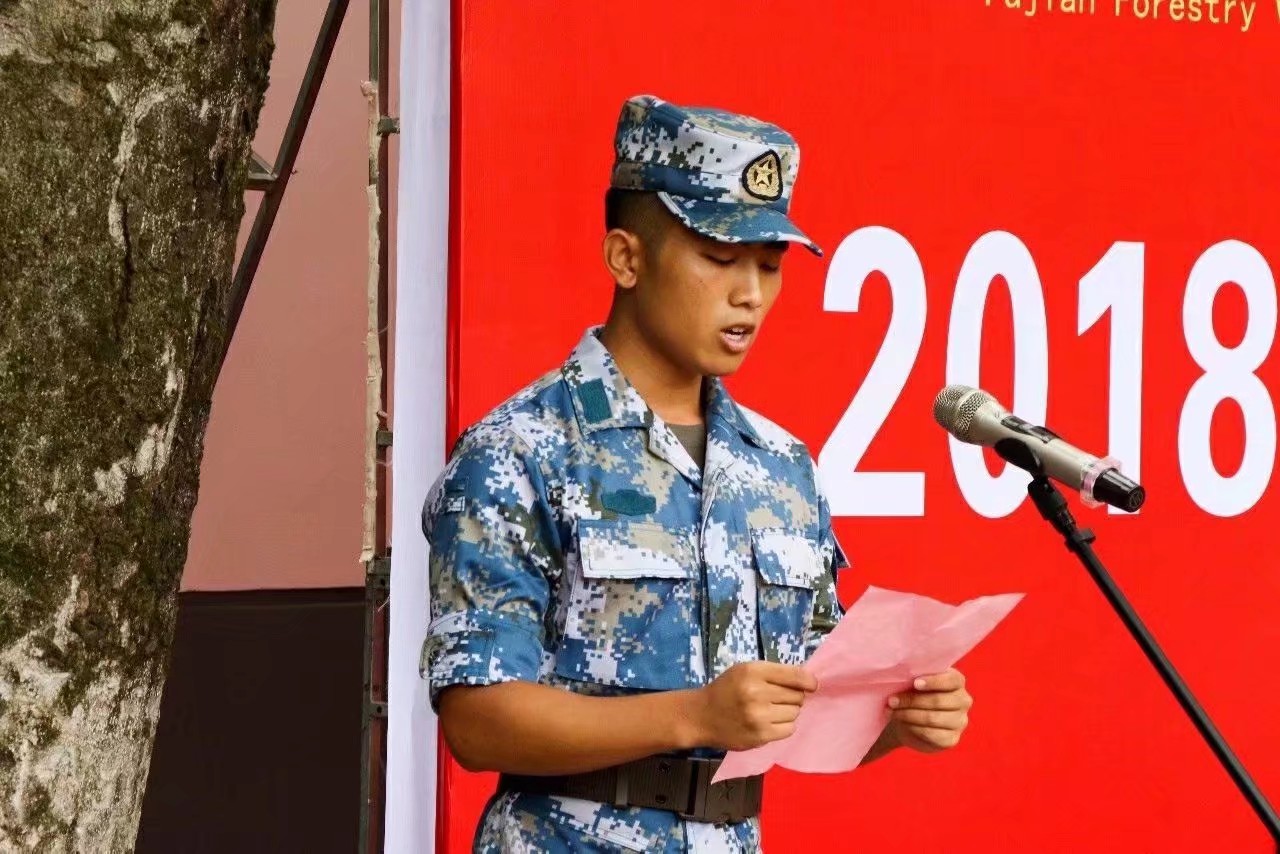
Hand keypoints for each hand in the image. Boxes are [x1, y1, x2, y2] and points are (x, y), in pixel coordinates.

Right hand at [689, 661, 817, 751]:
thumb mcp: (744, 670)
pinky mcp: (760, 736)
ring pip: (795, 713)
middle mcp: (757, 693)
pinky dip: (784, 726)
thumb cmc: (726, 689)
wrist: (702, 716)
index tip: (812, 685)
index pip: (795, 675)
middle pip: (798, 696)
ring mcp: (759, 716)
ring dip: (788, 711)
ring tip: (771, 710)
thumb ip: (774, 673)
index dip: (809, 681)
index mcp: (753, 671)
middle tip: (777, 698)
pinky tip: (770, 722)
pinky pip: (789, 729)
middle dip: (793, 696)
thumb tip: (808, 682)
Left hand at [886, 668, 971, 753]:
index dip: (933, 682)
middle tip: (891, 700)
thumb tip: (904, 678)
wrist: (909, 720)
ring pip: (932, 718)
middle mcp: (963, 701)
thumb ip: (915, 678)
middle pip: (937, 701)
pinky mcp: (951, 739)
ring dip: (908, 714)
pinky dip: (913, 727)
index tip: (915, 683)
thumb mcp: (915, 682)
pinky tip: (902, 723)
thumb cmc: (913, 694)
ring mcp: (960, 721)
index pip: (951, 680)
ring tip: (891, 711)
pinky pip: (931, 734)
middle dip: (911, 700)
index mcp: (957, 681)